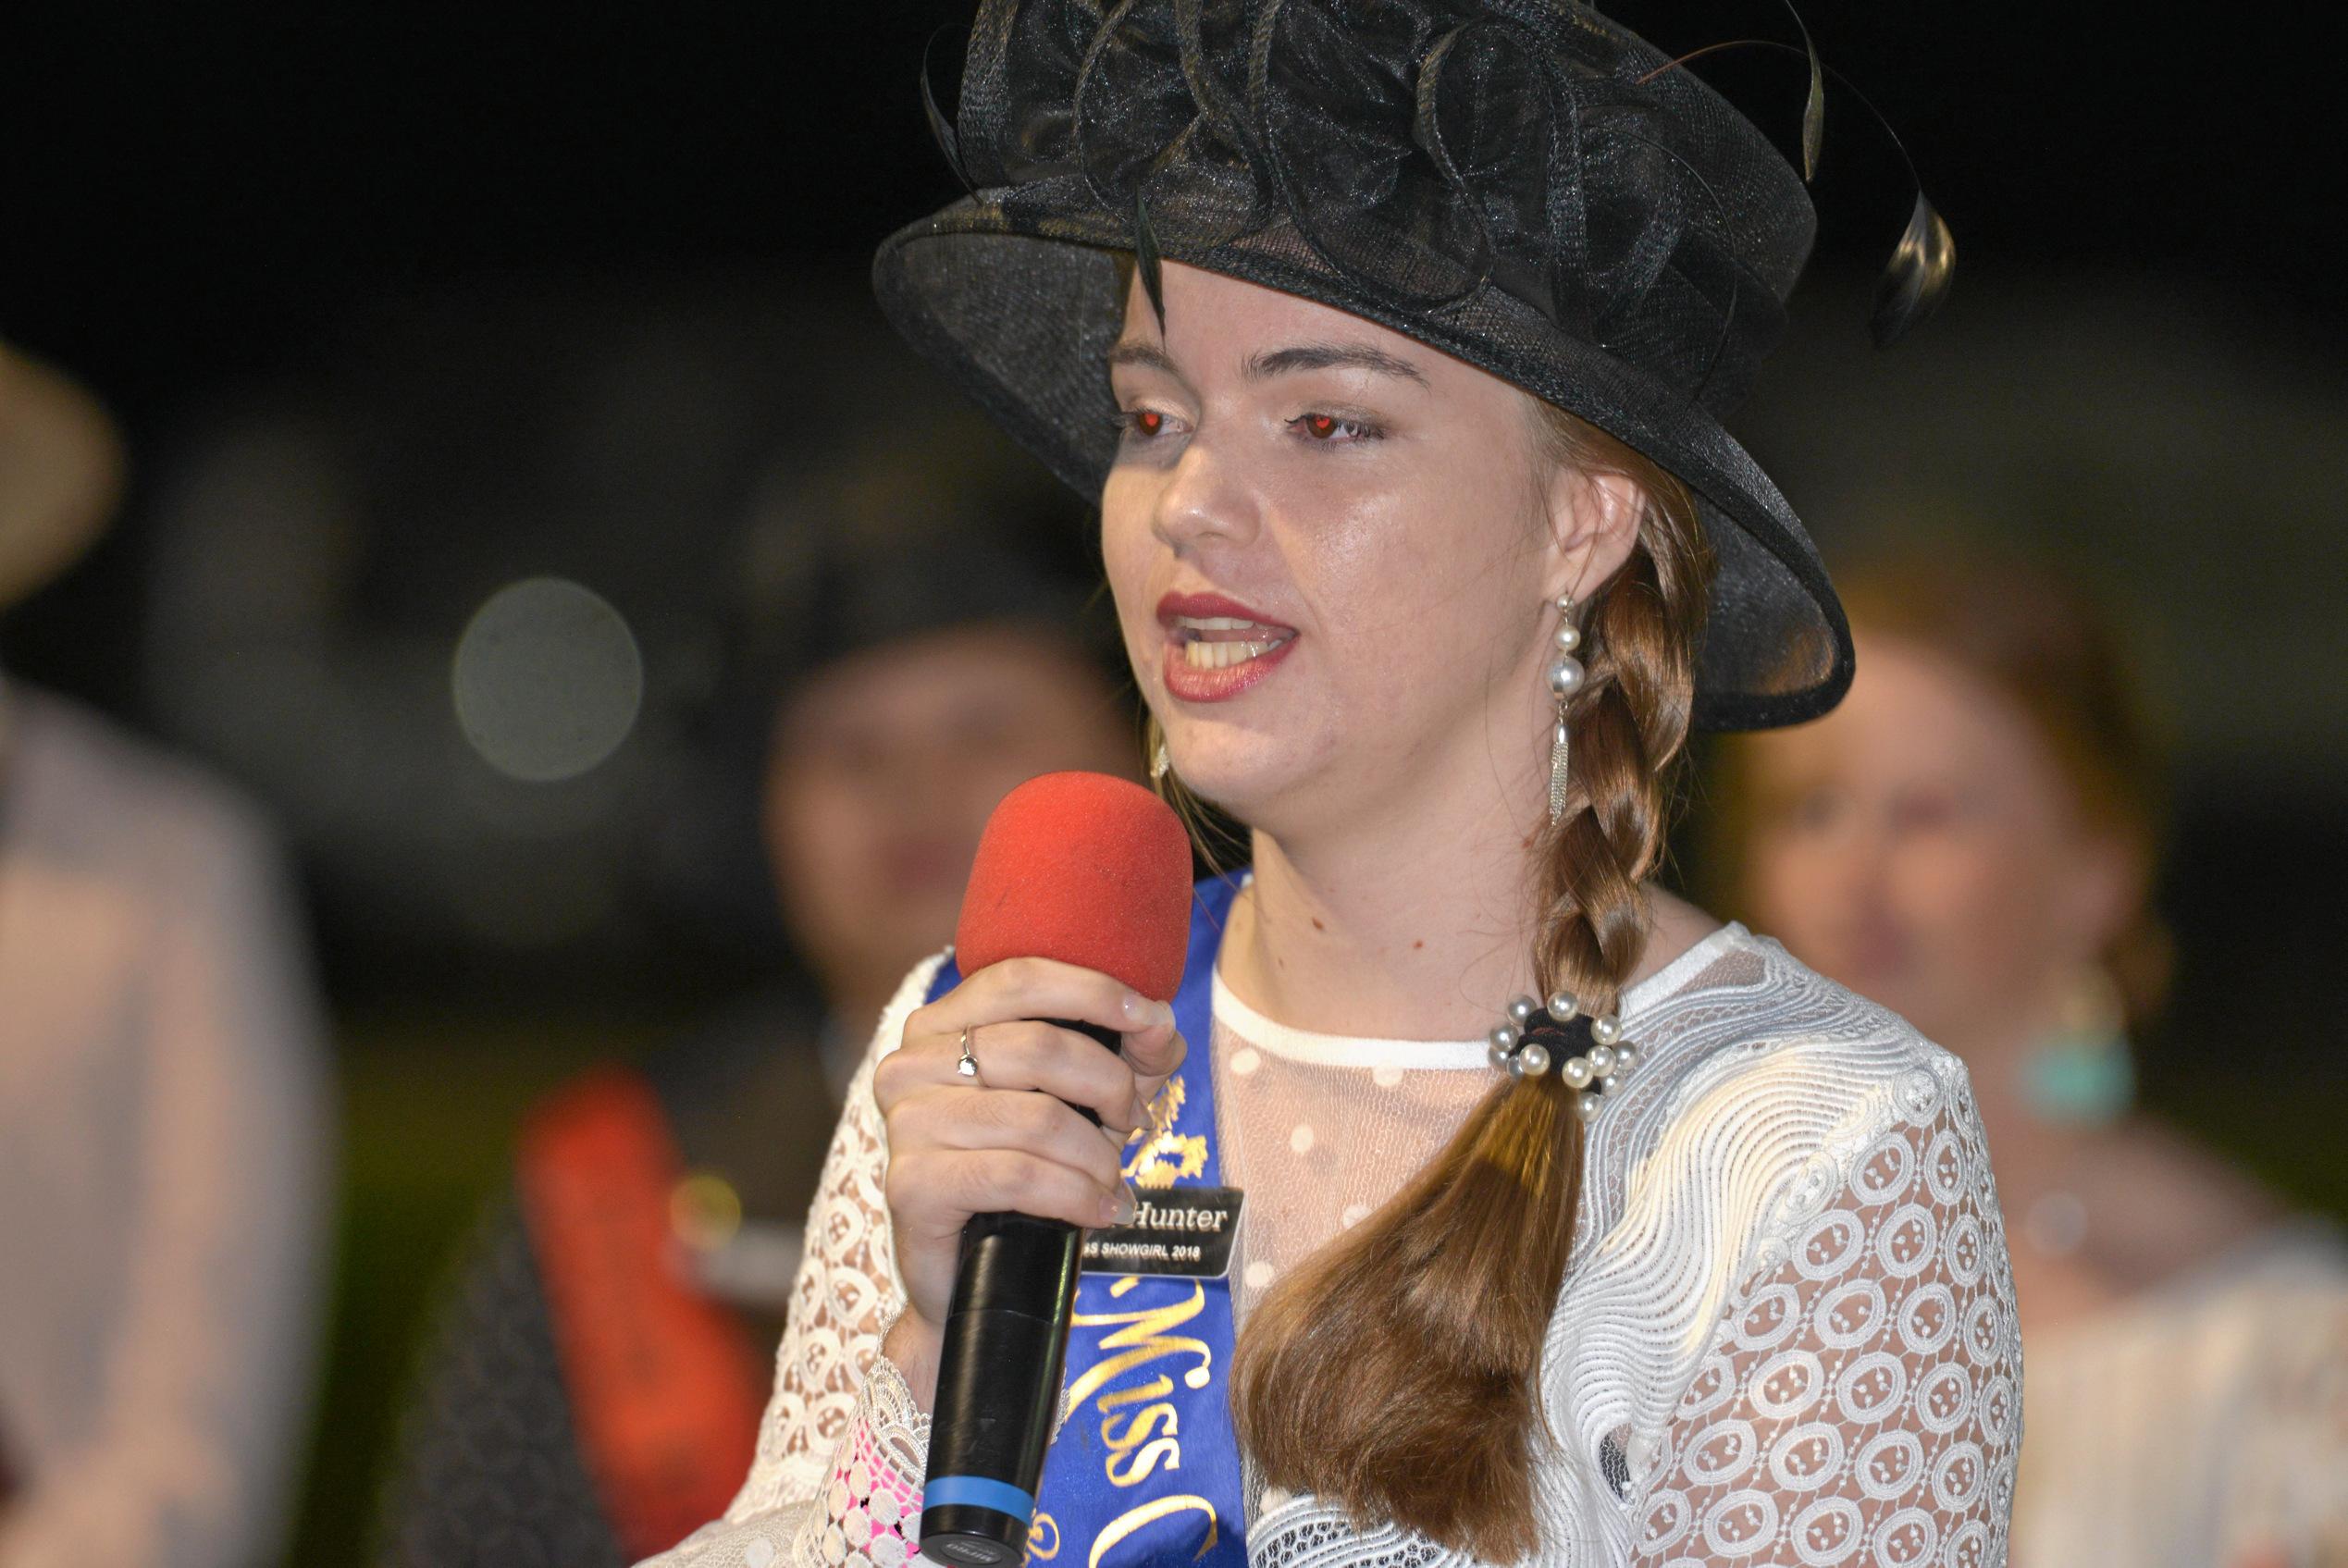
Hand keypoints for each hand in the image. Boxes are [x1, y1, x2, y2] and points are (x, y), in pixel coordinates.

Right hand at [874, 957, 1184, 1407]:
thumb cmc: (1027, 1173)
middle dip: (1110, 1085)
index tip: (1151, 1020)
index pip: (1019, 978)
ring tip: (1112, 1180)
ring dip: (1098, 1155)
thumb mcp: (1087, 1101)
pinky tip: (1101, 1212)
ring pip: (1038, 1117)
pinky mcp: (912, 1185)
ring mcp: (905, 1124)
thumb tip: (1159, 1025)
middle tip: (1131, 1123)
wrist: (972, 1279)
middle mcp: (910, 1064)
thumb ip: (1128, 1054)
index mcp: (942, 1026)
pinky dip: (1078, 1195)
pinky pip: (1019, 1175)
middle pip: (1039, 1047)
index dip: (1094, 991)